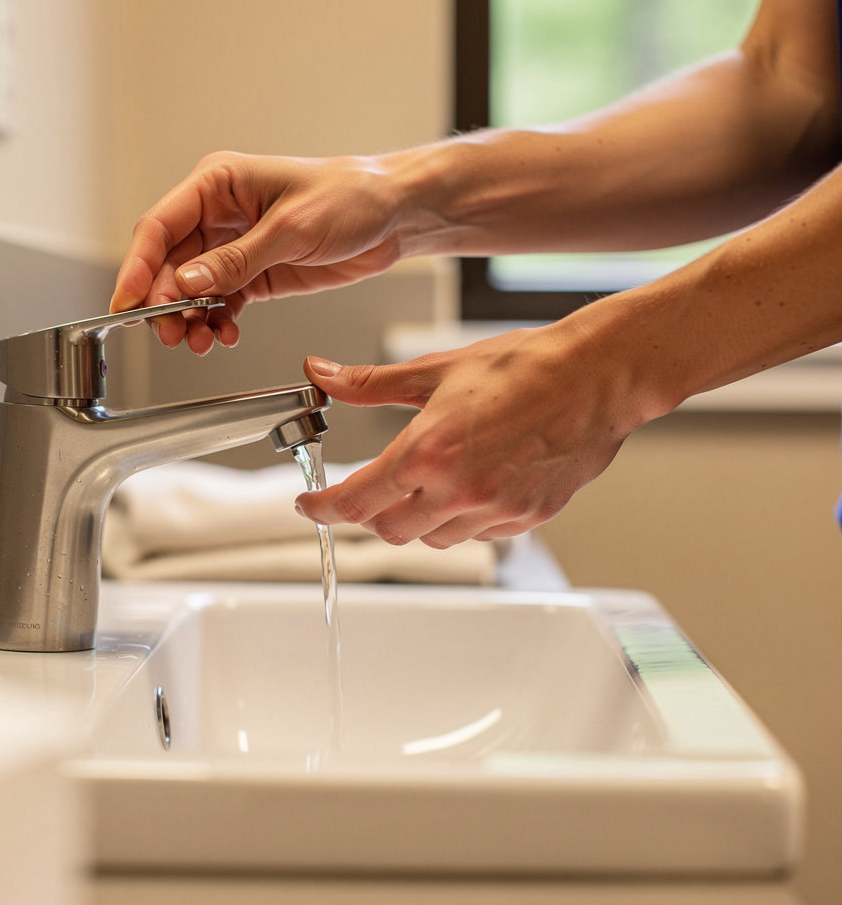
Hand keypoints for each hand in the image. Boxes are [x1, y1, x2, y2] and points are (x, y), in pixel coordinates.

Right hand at [110, 151, 404, 354]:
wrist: (392, 216)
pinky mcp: (255, 273)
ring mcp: (236, 246)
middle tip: (169, 334)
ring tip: (198, 343)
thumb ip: (237, 260)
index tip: (127, 302)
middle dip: (165, 302)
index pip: (160, 226)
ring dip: (190, 318)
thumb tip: (189, 283)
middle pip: (171, 264)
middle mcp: (220, 215)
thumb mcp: (291, 229)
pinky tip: (223, 336)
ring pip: (193, 289)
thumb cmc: (349, 197)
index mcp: (218, 183)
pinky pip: (222, 303)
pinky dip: (217, 322)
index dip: (139, 267)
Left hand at [295, 326, 633, 544]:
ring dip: (416, 519)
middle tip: (367, 490)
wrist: (597, 376)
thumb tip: (322, 374)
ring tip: (427, 483)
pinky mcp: (526, 518)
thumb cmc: (525, 366)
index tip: (308, 506)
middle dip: (369, 514)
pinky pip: (477, 534)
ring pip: (433, 538)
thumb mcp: (435, 370)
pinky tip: (470, 486)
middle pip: (388, 530)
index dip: (321, 508)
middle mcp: (458, 490)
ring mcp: (494, 509)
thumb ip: (369, 384)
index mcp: (427, 452)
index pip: (355, 500)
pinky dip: (461, 519)